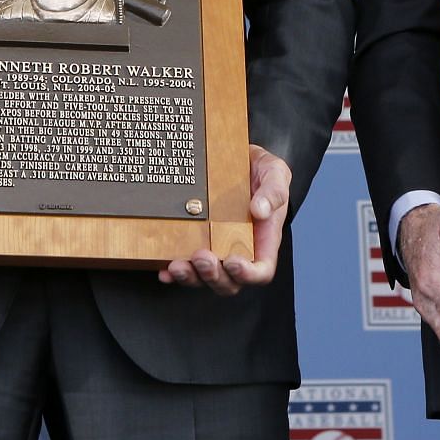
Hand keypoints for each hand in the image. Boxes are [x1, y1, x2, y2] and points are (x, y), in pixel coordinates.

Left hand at [158, 145, 289, 294]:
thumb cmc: (263, 172)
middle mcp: (238, 249)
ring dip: (190, 277)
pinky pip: (185, 264)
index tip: (234, 262)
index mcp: (263, 240)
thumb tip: (260, 210)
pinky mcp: (196, 240)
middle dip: (213, 276)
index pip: (261, 271)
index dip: (248, 274)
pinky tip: (164, 269)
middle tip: (201, 257)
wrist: (239, 158)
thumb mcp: (275, 174)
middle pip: (229, 281)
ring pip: (204, 277)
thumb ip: (273, 192)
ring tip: (178, 265)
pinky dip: (173, 272)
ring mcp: (216, 247)